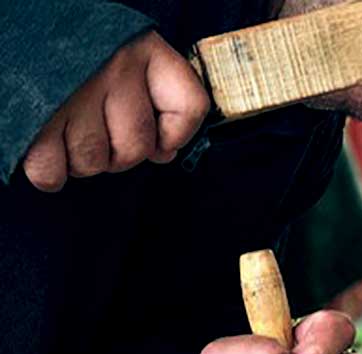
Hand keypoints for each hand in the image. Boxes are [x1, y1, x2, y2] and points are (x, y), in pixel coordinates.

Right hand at [23, 31, 208, 191]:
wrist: (20, 20)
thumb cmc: (82, 48)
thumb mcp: (127, 53)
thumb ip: (157, 98)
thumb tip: (164, 153)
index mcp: (143, 50)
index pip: (188, 107)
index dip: (175, 134)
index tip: (160, 137)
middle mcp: (112, 69)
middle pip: (137, 146)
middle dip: (121, 155)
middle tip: (102, 136)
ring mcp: (73, 92)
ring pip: (95, 160)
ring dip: (84, 161)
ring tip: (71, 136)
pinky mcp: (34, 115)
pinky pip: (50, 168)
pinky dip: (51, 173)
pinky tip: (50, 152)